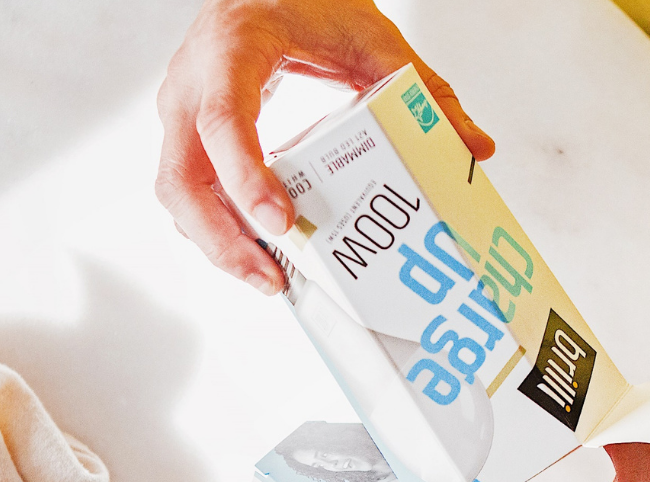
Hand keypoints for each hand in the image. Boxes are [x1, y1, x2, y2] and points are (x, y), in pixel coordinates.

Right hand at [156, 0, 493, 293]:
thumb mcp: (370, 35)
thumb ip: (422, 88)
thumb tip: (473, 147)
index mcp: (231, 49)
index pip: (223, 120)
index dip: (246, 177)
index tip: (280, 222)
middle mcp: (191, 82)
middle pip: (181, 176)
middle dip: (221, 238)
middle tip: (271, 278)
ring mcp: (180, 110)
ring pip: (175, 192)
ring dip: (216, 243)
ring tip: (270, 278)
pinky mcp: (186, 132)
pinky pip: (188, 190)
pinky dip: (218, 226)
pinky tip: (258, 252)